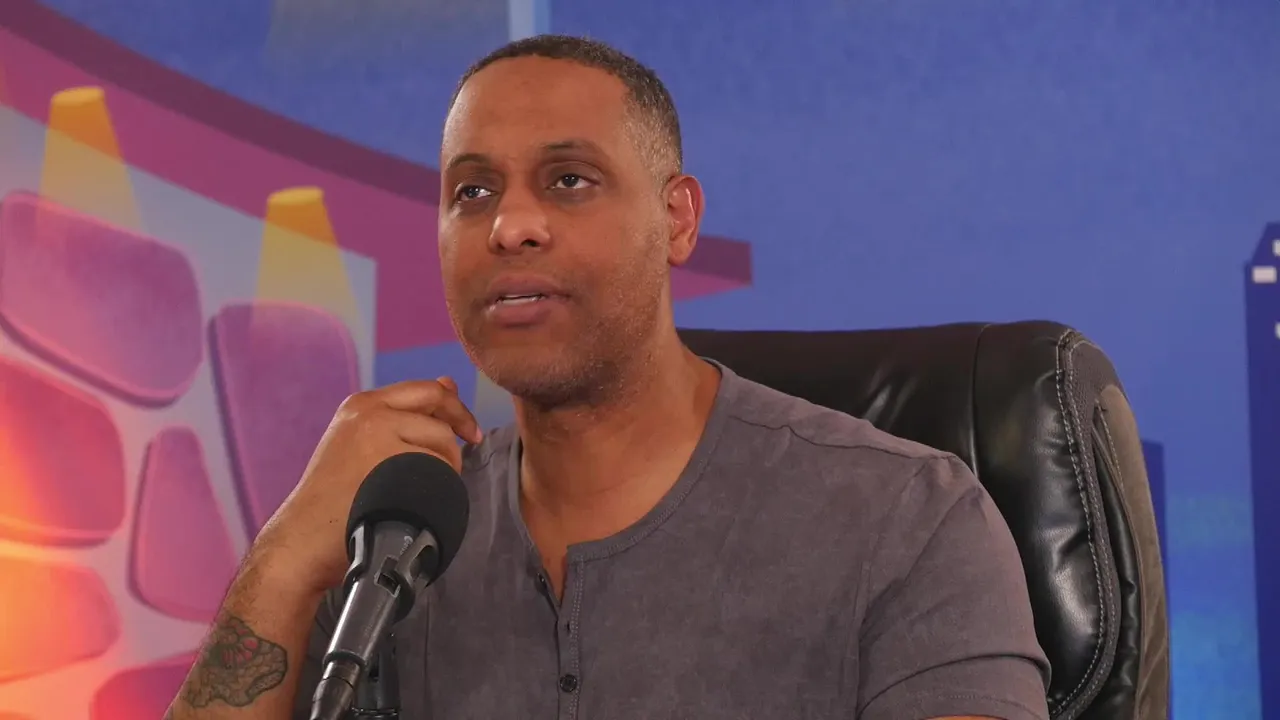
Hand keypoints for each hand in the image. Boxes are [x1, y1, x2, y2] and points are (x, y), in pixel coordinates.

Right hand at [250, 377, 482, 597]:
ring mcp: (378, 436)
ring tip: (428, 490)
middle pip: (439, 404)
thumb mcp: (364, 443)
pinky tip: (422, 502)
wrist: (304, 539)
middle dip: (462, 423)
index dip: (454, 407)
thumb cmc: (336, 499)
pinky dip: (440, 486)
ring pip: (442, 440)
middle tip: (469, 449)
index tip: (468, 430)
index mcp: (362, 404)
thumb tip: (449, 384)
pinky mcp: (388, 464)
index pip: (426, 389)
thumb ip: (404, 415)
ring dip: (449, 466)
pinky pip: (438, 468)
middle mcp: (369, 412)